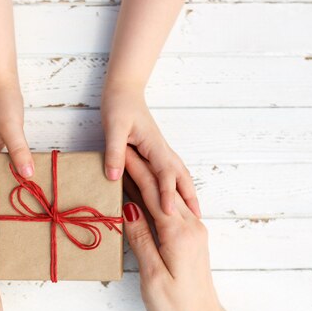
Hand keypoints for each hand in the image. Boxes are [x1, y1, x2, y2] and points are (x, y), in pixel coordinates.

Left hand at [101, 85, 200, 217]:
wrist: (124, 90)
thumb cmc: (119, 106)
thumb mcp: (113, 127)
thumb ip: (115, 152)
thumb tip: (114, 177)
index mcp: (154, 146)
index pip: (165, 174)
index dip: (167, 194)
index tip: (169, 213)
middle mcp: (163, 150)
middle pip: (182, 176)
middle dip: (190, 198)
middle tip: (198, 219)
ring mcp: (162, 151)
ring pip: (181, 174)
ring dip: (189, 192)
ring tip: (195, 212)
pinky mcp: (157, 151)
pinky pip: (173, 171)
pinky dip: (181, 185)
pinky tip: (179, 195)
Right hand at [121, 146, 223, 310]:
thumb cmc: (176, 307)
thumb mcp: (153, 274)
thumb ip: (142, 238)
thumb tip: (129, 207)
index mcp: (179, 234)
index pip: (154, 194)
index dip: (136, 172)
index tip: (121, 152)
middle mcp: (191, 227)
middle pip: (162, 191)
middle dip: (142, 170)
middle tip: (123, 150)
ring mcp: (194, 233)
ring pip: (168, 199)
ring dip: (149, 181)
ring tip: (130, 166)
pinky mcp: (192, 241)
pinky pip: (173, 211)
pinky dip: (157, 199)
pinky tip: (146, 196)